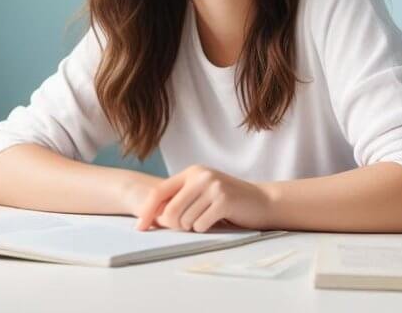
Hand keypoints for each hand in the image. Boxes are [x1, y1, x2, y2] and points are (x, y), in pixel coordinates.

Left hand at [134, 165, 272, 232]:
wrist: (262, 201)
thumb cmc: (229, 201)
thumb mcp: (203, 191)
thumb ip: (181, 198)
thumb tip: (155, 217)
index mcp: (192, 172)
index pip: (159, 192)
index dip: (147, 211)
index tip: (139, 227)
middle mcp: (200, 176)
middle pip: (170, 211)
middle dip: (175, 225)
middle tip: (190, 225)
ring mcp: (212, 187)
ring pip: (185, 221)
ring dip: (194, 227)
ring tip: (208, 219)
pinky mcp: (223, 200)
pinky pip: (200, 225)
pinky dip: (205, 228)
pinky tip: (217, 221)